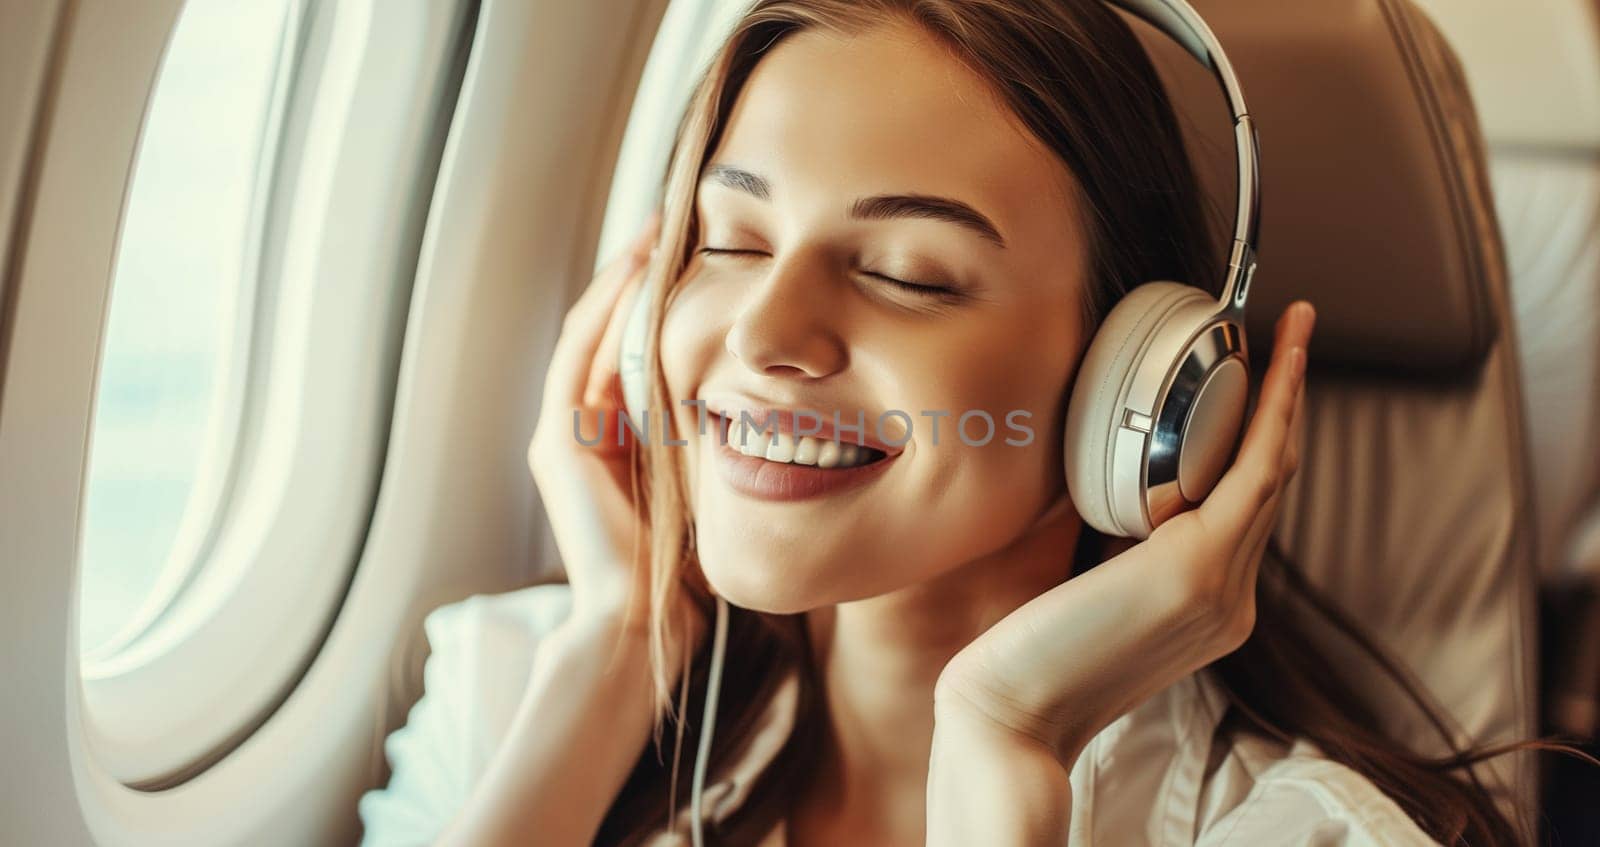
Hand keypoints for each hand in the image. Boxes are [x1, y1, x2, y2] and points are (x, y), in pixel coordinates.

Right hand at [527, 212, 702, 648]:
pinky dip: (608, 315)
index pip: (628, 347)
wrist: (638, 623)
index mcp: (609, 437)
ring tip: (659, 230)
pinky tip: (638, 276)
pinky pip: (582, 359)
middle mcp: (577, 427)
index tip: (698, 250)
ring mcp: (562, 432)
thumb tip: (769, 405)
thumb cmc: (679, 571)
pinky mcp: (560, 442)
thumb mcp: (702, 486)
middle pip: (605, 328)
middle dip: (637, 273)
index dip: (656, 296)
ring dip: (623, 279)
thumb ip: (709, 442)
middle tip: (675, 218)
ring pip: (591, 332)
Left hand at [934, 301, 1316, 764]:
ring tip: (1289, 327)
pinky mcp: (1198, 572)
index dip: (1262, 438)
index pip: (1247, 508)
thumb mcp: (1084, 594)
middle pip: (1271, 481)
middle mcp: (1231, 601)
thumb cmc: (1026, 657)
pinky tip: (1273, 365)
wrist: (1008, 718)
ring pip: (1272, 468)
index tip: (1264, 377)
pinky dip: (1270, 411)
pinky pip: (1252, 472)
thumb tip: (1101, 484)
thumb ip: (1113, 548)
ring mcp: (1223, 589)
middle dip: (1287, 400)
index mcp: (1209, 609)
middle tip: (1289, 329)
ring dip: (1288, 390)